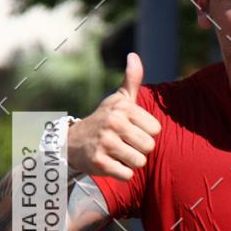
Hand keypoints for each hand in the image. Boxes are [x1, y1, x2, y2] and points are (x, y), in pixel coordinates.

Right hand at [67, 53, 160, 180]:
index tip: (132, 130)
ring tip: (118, 154)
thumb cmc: (105, 120)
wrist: (74, 142)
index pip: (156, 130)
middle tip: (124, 144)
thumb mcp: (118, 100)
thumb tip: (134, 56)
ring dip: (132, 162)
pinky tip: (112, 164)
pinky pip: (128, 174)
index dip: (146, 133)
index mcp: (123, 108)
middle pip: (149, 147)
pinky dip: (122, 173)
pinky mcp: (99, 162)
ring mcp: (105, 143)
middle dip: (140, 149)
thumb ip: (131, 80)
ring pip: (140, 162)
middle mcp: (113, 123)